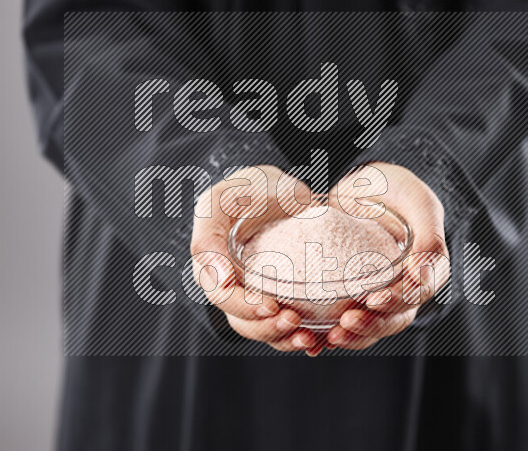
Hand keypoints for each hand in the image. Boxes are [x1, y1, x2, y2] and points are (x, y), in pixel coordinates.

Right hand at [190, 165, 323, 355]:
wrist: (279, 188)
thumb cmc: (245, 191)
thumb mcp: (219, 202)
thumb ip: (208, 236)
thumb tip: (217, 278)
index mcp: (212, 269)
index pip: (222, 298)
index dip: (244, 307)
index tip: (270, 305)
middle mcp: (233, 287)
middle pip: (243, 322)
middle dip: (267, 328)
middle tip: (293, 319)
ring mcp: (257, 294)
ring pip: (264, 329)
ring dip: (284, 338)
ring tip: (307, 336)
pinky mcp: (283, 297)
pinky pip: (287, 325)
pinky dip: (301, 336)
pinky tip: (318, 339)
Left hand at [326, 162, 449, 350]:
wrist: (360, 184)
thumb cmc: (392, 187)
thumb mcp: (415, 199)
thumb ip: (428, 233)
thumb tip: (421, 275)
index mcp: (426, 269)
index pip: (418, 294)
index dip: (398, 301)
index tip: (375, 298)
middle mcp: (404, 287)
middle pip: (394, 319)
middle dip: (371, 325)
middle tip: (346, 322)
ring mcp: (376, 294)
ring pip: (370, 327)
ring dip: (352, 336)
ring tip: (331, 336)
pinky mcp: (349, 296)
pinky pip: (342, 322)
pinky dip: (328, 335)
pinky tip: (313, 341)